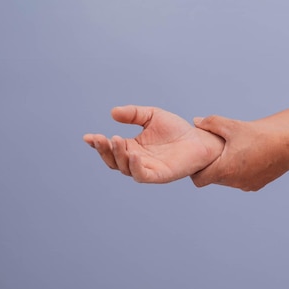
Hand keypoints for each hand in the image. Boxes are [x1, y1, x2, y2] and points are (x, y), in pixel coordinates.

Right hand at [83, 105, 223, 182]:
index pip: (110, 148)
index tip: (88, 137)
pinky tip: (133, 154)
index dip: (98, 144)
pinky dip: (135, 167)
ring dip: (118, 156)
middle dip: (104, 150)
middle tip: (100, 139)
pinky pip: (142, 175)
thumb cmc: (176, 129)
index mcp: (132, 147)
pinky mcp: (159, 175)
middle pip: (113, 160)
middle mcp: (137, 160)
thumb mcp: (152, 116)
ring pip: (125, 168)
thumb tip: (112, 113)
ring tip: (116, 141)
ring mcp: (147, 169)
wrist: (200, 139)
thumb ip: (133, 114)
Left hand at [191, 116, 288, 190]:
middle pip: (213, 179)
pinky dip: (239, 172)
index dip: (196, 169)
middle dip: (212, 166)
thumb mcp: (233, 126)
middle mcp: (233, 182)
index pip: (198, 179)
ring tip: (233, 152)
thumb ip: (211, 123)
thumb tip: (196, 121)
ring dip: (226, 169)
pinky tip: (247, 157)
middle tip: (216, 151)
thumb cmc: (260, 136)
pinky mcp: (256, 186)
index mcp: (224, 170)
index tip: (201, 157)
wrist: (288, 147)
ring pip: (227, 180)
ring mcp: (245, 186)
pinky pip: (240, 181)